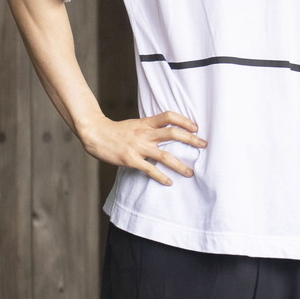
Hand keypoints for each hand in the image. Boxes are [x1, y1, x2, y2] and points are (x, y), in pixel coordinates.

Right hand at [78, 111, 205, 185]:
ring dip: (180, 165)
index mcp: (146, 123)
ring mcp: (138, 147)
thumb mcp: (136, 124)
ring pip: (164, 155)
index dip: (184, 120)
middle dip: (191, 139)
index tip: (196, 127)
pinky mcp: (131, 160)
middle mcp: (144, 134)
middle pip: (172, 133)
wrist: (96, 134)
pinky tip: (169, 182)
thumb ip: (151, 127)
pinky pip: (149, 169)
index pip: (169, 116)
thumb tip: (168, 132)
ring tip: (191, 172)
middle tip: (204, 145)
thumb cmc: (117, 131)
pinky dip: (161, 176)